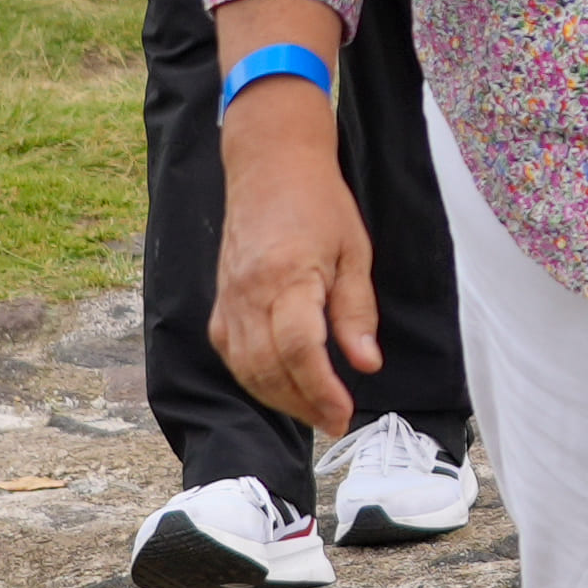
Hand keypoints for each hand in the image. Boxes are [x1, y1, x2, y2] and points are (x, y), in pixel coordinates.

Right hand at [209, 114, 378, 435]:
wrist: (269, 167)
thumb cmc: (319, 203)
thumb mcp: (355, 251)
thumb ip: (356, 311)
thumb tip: (366, 364)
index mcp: (287, 276)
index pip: (297, 349)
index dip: (321, 389)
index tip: (345, 412)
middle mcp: (249, 293)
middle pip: (267, 369)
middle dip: (303, 405)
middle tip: (335, 421)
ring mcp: (228, 300)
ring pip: (245, 369)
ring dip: (279, 399)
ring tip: (315, 411)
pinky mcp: (220, 303)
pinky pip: (231, 355)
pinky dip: (255, 379)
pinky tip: (282, 387)